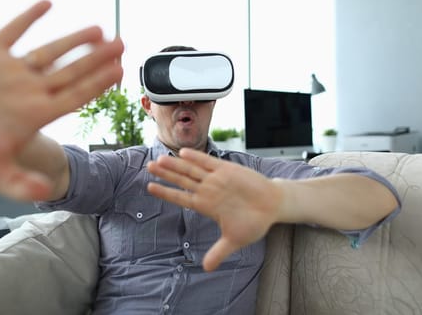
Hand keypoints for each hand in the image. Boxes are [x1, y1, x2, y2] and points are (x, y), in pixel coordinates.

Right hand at [0, 0, 123, 199]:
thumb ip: (20, 184)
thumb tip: (46, 192)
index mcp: (34, 114)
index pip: (74, 96)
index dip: (97, 84)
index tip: (118, 71)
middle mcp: (27, 90)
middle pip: (70, 72)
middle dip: (97, 58)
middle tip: (122, 44)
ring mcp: (9, 71)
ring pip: (47, 51)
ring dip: (72, 39)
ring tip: (98, 29)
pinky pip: (11, 32)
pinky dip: (27, 18)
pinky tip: (47, 4)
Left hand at [147, 148, 283, 271]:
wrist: (273, 206)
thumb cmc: (254, 222)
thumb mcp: (234, 241)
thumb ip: (219, 252)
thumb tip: (207, 269)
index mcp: (207, 206)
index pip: (181, 198)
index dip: (166, 193)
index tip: (150, 187)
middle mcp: (208, 190)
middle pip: (182, 180)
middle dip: (166, 174)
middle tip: (149, 167)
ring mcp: (217, 179)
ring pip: (192, 170)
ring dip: (176, 164)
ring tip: (160, 159)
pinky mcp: (228, 170)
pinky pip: (209, 163)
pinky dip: (197, 158)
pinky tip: (183, 153)